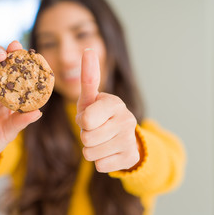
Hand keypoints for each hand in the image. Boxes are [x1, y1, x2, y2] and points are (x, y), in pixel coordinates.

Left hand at [76, 49, 139, 172]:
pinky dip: (100, 161)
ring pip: (91, 154)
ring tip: (102, 140)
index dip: (83, 121)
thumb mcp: (91, 98)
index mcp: (114, 103)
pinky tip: (109, 152)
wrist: (122, 138)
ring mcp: (130, 140)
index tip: (91, 117)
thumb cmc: (100, 115)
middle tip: (96, 130)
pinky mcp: (130, 157)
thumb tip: (88, 49)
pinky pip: (100, 165)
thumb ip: (88, 76)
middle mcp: (126, 120)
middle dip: (86, 136)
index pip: (86, 120)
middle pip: (87, 138)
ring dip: (91, 149)